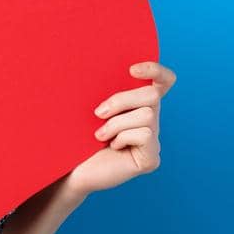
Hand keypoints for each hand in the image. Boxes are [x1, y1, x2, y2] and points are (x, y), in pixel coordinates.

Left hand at [61, 60, 175, 197]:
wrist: (69, 168)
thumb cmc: (76, 135)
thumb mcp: (90, 108)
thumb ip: (105, 91)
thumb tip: (102, 66)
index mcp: (138, 105)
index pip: (163, 82)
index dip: (156, 71)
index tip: (131, 69)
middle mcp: (150, 122)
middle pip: (152, 96)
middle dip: (122, 100)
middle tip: (98, 113)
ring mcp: (153, 142)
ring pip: (147, 115)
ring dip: (116, 123)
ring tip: (99, 135)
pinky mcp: (151, 159)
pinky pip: (144, 135)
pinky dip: (122, 137)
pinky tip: (112, 147)